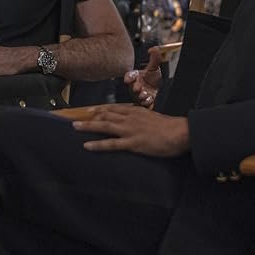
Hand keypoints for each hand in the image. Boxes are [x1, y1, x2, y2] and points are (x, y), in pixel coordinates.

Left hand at [74, 104, 188, 156]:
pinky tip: (87, 145)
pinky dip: (98, 144)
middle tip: (76, 118)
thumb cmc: (170, 127)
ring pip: (104, 126)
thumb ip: (142, 119)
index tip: (90, 110)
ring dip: (88, 126)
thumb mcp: (153, 118)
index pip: (114, 108)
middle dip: (90, 116)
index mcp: (135, 111)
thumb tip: (137, 122)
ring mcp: (130, 130)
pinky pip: (111, 144)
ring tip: (75, 127)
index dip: (100, 109)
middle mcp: (129, 118)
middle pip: (105, 115)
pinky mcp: (132, 143)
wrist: (180, 133)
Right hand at [123, 46, 161, 108]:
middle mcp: (137, 86)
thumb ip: (154, 57)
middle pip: (134, 87)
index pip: (130, 76)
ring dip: (141, 96)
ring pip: (140, 97)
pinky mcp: (147, 101)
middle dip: (135, 88)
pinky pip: (146, 104)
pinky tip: (150, 103)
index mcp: (136, 77)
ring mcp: (142, 94)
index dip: (129, 77)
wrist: (156, 87)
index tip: (127, 79)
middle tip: (137, 88)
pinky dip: (147, 104)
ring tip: (144, 95)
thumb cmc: (151, 76)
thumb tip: (153, 49)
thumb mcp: (154, 66)